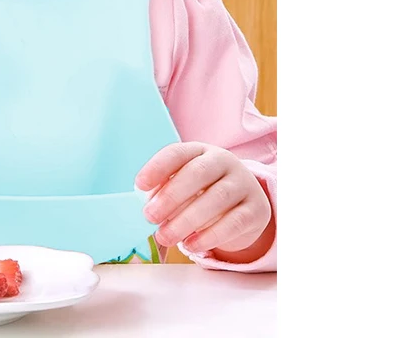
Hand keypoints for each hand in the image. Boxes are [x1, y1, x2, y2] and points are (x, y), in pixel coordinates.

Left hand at [135, 142, 272, 260]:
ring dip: (187, 220)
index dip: (157, 167)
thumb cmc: (204, 191)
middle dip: (171, 196)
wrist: (245, 203)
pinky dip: (210, 236)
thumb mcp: (185, 185)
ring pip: (216, 198)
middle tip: (150, 216)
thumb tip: (146, 206)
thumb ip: (166, 191)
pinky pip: (234, 222)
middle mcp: (224, 161)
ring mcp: (243, 183)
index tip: (140, 185)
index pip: (177, 153)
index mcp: (200, 150)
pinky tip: (191, 245)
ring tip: (166, 236)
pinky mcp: (256, 209)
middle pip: (198, 173)